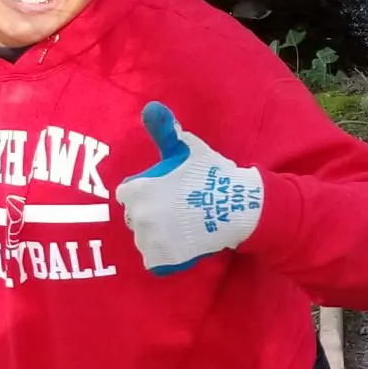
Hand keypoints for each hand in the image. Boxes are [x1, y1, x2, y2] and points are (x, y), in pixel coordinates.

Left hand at [118, 102, 263, 273]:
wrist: (237, 206)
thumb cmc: (210, 173)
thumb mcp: (186, 147)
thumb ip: (164, 129)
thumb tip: (151, 107)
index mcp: (136, 190)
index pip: (130, 193)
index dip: (149, 190)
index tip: (170, 190)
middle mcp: (136, 216)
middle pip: (137, 216)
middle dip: (153, 213)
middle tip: (180, 208)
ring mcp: (148, 241)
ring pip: (145, 239)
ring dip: (159, 235)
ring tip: (184, 226)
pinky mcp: (161, 260)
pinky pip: (155, 261)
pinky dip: (166, 256)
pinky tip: (183, 244)